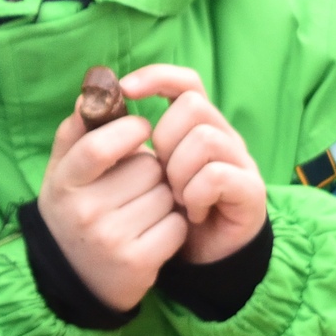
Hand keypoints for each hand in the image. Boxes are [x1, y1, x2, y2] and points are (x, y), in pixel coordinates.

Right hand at [39, 98, 186, 312]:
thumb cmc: (73, 208)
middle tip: (137, 181)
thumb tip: (93, 91)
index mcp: (63, 183)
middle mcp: (84, 212)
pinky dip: (174, 224)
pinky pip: (177, 225)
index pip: (98, 147)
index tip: (141, 128)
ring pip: (166, 195)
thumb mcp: (62, 170)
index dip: (128, 130)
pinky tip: (155, 229)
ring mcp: (111, 239)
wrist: (73, 276)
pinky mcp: (139, 262)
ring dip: (165, 196)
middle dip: (151, 167)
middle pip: (146, 168)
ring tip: (144, 206)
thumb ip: (75, 131)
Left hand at [129, 67, 265, 265]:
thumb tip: (85, 104)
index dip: (158, 77)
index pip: (186, 82)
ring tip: (174, 197)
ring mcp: (240, 161)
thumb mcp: (135, 173)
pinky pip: (217, 175)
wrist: (197, 258)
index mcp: (196, 126)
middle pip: (193, 105)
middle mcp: (223, 136)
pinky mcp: (251, 190)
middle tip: (160, 175)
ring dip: (180, 170)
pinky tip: (189, 212)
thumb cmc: (161, 211)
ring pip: (205, 138)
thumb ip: (117, 141)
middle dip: (166, 139)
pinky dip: (196, 194)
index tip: (125, 90)